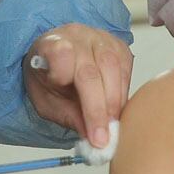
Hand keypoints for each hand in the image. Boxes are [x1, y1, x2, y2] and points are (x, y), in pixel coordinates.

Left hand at [25, 24, 132, 146]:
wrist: (58, 55)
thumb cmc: (49, 78)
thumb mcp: (47, 102)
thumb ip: (68, 117)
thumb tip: (92, 138)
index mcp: (49, 45)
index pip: (60, 56)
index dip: (73, 88)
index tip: (73, 105)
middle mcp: (75, 35)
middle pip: (90, 72)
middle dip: (98, 109)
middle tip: (102, 137)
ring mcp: (99, 37)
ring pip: (113, 68)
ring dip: (114, 102)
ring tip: (111, 126)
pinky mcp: (118, 44)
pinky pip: (126, 69)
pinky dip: (123, 93)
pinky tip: (117, 108)